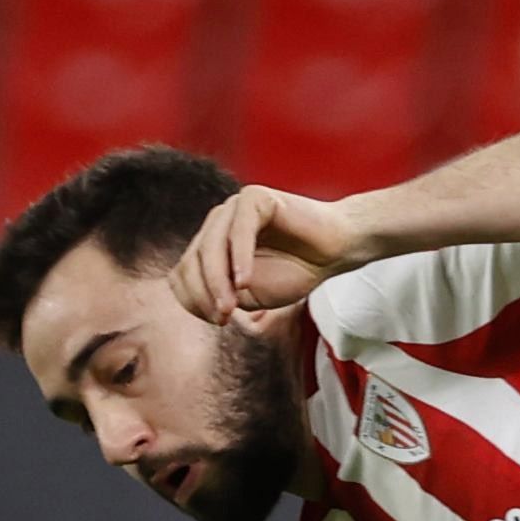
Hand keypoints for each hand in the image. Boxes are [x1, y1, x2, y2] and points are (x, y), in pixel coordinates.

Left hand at [171, 185, 375, 327]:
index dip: (193, 300)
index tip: (218, 322)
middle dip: (204, 294)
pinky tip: (245, 283)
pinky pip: (238, 231)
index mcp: (211, 245)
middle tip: (223, 318)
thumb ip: (221, 296)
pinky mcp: (255, 198)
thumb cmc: (295, 271)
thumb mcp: (251, 295)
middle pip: (191, 261)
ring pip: (210, 247)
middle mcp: (216, 223)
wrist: (336, 250)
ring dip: (217, 282)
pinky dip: (239, 259)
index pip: (183, 272)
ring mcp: (233, 208)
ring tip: (230, 307)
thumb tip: (193, 299)